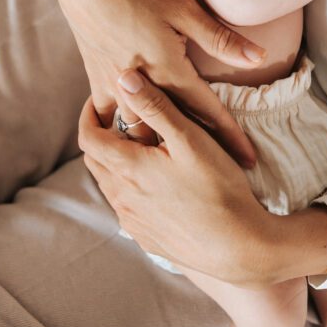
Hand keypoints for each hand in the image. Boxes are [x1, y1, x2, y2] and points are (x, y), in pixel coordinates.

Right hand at [52, 0, 264, 166]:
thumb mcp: (183, 6)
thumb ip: (220, 38)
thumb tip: (259, 57)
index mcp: (165, 67)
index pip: (205, 111)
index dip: (229, 136)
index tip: (248, 160)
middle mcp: (139, 84)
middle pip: (171, 129)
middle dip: (197, 152)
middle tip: (221, 176)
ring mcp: (113, 84)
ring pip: (136, 130)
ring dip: (156, 150)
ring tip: (175, 171)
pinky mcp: (95, 78)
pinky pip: (106, 117)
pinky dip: (118, 131)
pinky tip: (127, 144)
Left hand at [79, 74, 275, 286]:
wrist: (238, 248)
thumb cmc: (218, 189)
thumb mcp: (189, 138)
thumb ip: (155, 107)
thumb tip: (123, 77)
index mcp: (126, 169)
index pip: (88, 137)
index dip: (89, 115)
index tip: (100, 100)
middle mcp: (121, 198)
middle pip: (95, 161)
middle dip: (101, 135)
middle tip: (120, 119)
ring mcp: (132, 222)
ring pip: (111, 185)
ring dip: (117, 162)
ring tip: (141, 148)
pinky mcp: (147, 239)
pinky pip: (127, 207)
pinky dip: (131, 187)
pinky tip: (156, 182)